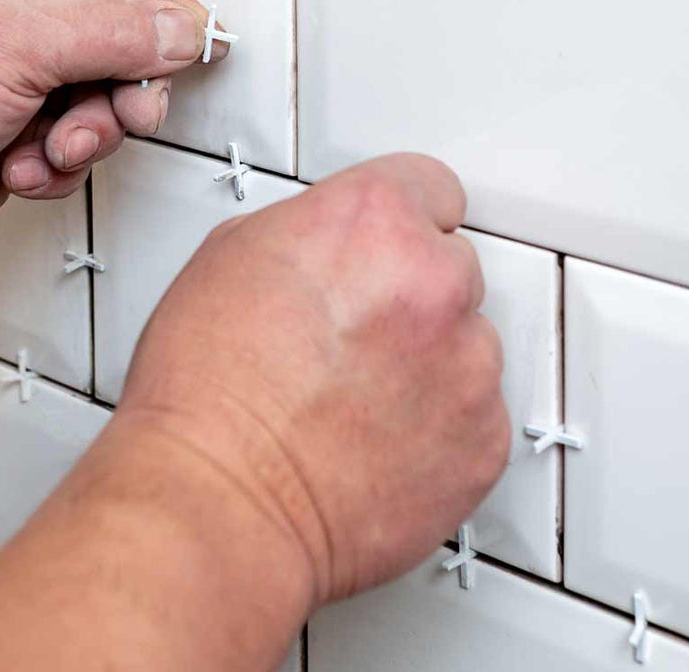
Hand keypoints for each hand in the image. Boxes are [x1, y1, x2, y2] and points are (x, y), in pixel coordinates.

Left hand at [0, 0, 225, 272]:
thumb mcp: (18, 47)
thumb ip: (115, 33)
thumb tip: (183, 27)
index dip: (163, 14)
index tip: (199, 47)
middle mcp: (12, 11)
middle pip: (122, 41)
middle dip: (120, 88)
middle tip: (119, 113)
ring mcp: (14, 75)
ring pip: (105, 100)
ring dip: (85, 135)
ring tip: (49, 148)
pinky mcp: (14, 131)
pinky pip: (77, 146)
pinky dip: (56, 167)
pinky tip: (17, 167)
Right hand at [112, 154, 507, 605]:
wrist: (218, 500)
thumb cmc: (204, 394)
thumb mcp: (227, 257)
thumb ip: (305, 234)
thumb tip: (329, 250)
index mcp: (373, 220)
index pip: (431, 189)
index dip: (400, 224)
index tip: (388, 250)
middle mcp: (434, 282)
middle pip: (450, 270)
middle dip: (408, 299)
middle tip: (347, 341)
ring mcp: (469, 366)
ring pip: (467, 348)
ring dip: (427, 367)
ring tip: (351, 405)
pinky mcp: (484, 441)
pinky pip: (475, 420)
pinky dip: (437, 432)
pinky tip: (372, 446)